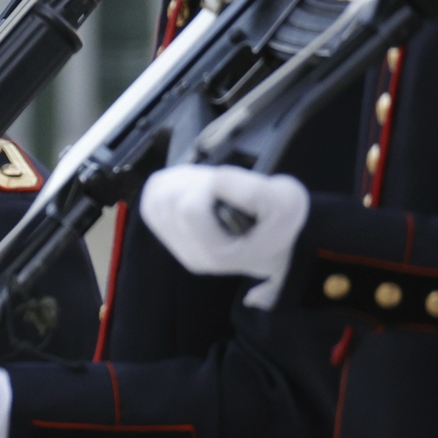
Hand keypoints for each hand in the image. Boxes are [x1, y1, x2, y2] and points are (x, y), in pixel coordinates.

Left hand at [138, 165, 309, 308]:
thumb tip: (214, 180)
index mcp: (218, 254)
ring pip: (155, 199)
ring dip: (180, 180)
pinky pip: (151, 202)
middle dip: (193, 180)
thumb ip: (254, 191)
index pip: (189, 209)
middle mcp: (193, 257)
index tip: (232, 183)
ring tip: (208, 184)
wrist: (279, 237)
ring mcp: (179, 249)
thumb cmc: (282, 221)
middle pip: (167, 202)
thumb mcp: (286, 200)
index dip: (209, 184)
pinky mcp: (170, 237)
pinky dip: (167, 185)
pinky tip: (191, 186)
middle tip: (221, 181)